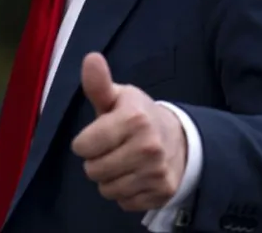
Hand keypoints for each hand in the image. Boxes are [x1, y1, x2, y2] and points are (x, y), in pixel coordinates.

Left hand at [71, 52, 186, 211]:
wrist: (180, 138)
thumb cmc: (139, 117)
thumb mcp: (119, 98)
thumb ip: (99, 84)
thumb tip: (90, 58)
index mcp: (134, 119)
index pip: (82, 146)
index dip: (87, 141)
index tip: (102, 133)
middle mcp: (148, 146)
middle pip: (92, 171)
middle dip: (98, 161)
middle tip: (115, 149)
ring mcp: (157, 171)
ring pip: (107, 189)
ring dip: (111, 178)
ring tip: (126, 162)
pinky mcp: (162, 191)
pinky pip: (124, 203)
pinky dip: (127, 192)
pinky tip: (137, 176)